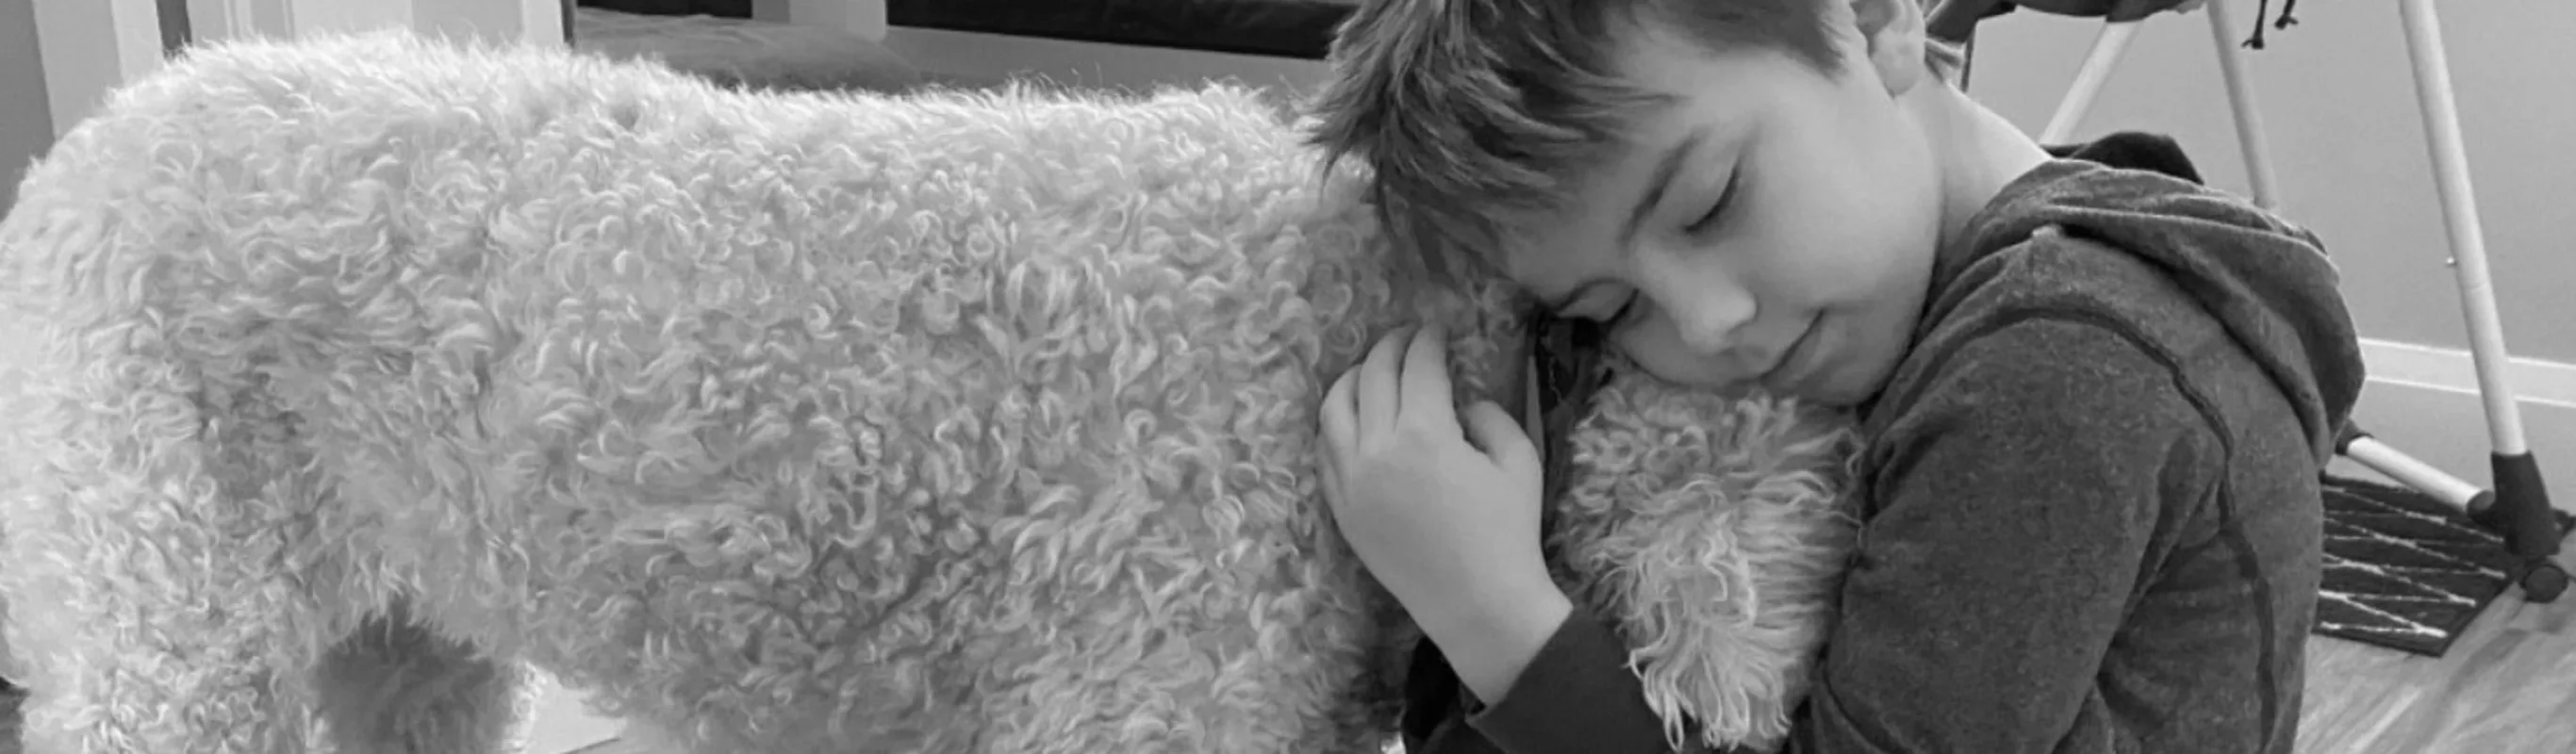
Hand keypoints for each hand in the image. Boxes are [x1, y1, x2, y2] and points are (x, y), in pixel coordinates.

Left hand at [1317, 323, 1555, 626]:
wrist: (1478, 604)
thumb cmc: (1508, 532)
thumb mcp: (1520, 461)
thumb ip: (1491, 416)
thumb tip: (1462, 404)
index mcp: (1426, 433)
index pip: (1418, 366)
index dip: (1428, 340)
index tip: (1436, 330)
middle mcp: (1377, 449)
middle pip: (1372, 376)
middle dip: (1390, 348)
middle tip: (1406, 338)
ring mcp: (1351, 481)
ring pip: (1334, 409)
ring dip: (1353, 379)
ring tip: (1371, 371)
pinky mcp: (1341, 509)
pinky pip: (1324, 452)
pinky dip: (1334, 424)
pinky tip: (1351, 418)